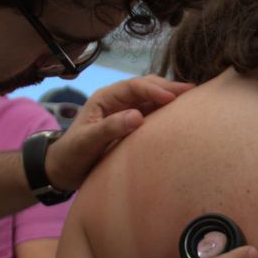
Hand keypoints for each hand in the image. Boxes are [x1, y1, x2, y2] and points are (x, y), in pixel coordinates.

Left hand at [45, 75, 191, 190]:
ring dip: (171, 98)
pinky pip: (152, 114)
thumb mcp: (87, 142)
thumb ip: (109, 128)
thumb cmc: (71, 154)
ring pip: (152, 99)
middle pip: (146, 87)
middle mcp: (117, 101)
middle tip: (193, 91)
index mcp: (105, 98)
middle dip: (168, 87)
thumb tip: (137, 116)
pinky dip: (167, 113)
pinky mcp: (131, 125)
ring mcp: (125, 112)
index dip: (154, 89)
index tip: (173, 97)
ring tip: (194, 99)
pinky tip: (181, 115)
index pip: (133, 87)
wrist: (63, 170)